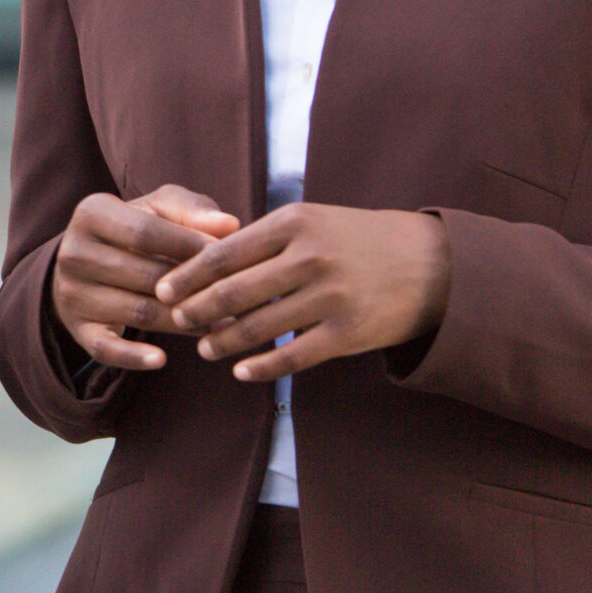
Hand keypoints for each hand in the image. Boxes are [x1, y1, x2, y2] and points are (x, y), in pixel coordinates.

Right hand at [51, 187, 242, 370]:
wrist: (89, 262)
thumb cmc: (136, 230)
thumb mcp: (159, 209)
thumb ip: (192, 211)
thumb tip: (229, 225)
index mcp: (91, 213)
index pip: (145, 232)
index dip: (189, 245)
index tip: (226, 257)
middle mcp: (73, 252)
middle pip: (145, 275)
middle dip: (192, 288)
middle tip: (232, 298)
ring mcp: (72, 293)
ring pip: (137, 312)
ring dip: (183, 322)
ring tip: (221, 325)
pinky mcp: (77, 328)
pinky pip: (105, 348)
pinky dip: (133, 357)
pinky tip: (161, 360)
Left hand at [155, 203, 449, 381]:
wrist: (429, 263)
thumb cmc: (356, 239)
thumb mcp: (312, 220)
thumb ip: (264, 239)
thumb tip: (205, 260)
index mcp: (294, 223)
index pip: (225, 252)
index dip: (187, 275)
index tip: (162, 289)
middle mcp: (310, 257)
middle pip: (234, 291)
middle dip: (196, 310)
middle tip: (175, 321)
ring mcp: (330, 296)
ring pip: (259, 327)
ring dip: (224, 341)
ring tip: (205, 348)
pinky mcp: (348, 333)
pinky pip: (293, 356)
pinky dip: (261, 367)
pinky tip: (242, 372)